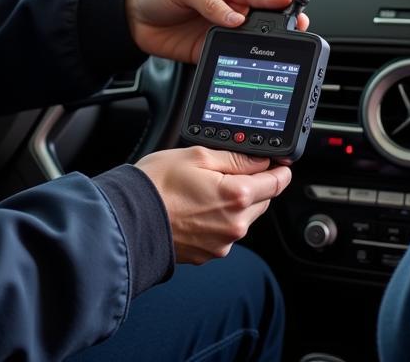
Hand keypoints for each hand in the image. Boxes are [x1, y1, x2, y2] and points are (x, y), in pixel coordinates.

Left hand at [124, 0, 309, 62]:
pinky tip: (245, 65)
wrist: (132, 18)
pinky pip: (227, 57)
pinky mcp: (207, 50)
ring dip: (260, 45)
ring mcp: (218, 31)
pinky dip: (237, 62)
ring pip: (247, 40)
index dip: (274, 0)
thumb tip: (234, 18)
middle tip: (295, 28)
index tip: (290, 4)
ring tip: (274, 49)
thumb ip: (208, 3)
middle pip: (258, 19)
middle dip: (277, 24)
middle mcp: (226, 9)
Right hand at [136, 146, 292, 263]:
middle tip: (230, 170)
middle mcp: (235, 224)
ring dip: (236, 203)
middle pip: (262, 200)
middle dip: (254, 185)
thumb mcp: (198, 156)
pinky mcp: (209, 254)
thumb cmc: (157, 185)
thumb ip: (235, 158)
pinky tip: (198, 207)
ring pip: (244, 218)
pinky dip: (220, 219)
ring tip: (206, 189)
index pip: (276, 182)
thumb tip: (261, 160)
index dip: (280, 169)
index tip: (279, 163)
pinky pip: (225, 233)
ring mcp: (223, 243)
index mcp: (237, 195)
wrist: (129, 219)